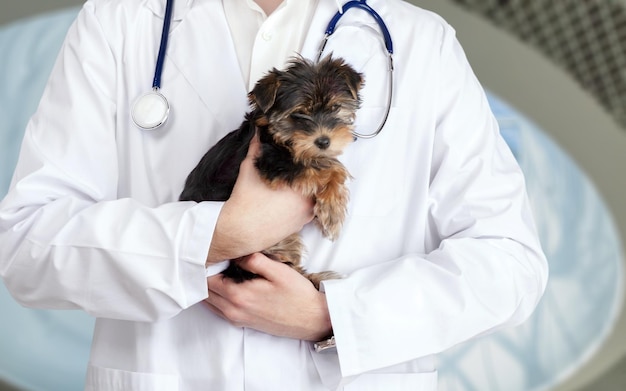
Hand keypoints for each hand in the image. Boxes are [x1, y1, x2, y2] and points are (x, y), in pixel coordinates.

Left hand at [205, 253, 332, 340]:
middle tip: (216, 258)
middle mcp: (233, 310)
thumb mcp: (278, 271)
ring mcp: (237, 318)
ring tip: (221, 269)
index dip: (207, 264)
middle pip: (204, 291)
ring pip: (209, 302)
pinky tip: (229, 284)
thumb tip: (235, 254)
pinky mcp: (243, 322)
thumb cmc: (297, 294)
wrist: (311, 319)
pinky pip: (219, 309)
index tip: (214, 251)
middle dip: (205, 274)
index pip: (206, 279)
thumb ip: (253, 260)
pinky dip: (217, 297)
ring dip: (210, 286)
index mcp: (238, 296)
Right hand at [206, 135, 313, 263]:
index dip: (313, 158)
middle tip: (304, 167)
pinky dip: (305, 202)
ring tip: (299, 181)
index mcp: (299, 184)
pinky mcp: (301, 224)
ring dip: (310, 189)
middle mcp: (307, 199)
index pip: (316, 166)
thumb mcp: (250, 169)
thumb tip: (258, 132)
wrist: (239, 230)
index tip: (308, 153)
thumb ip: (257, 148)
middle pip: (318, 182)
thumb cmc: (244, 200)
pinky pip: (310, 209)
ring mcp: (306, 214)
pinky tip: (295, 197)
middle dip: (312, 174)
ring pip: (315, 196)